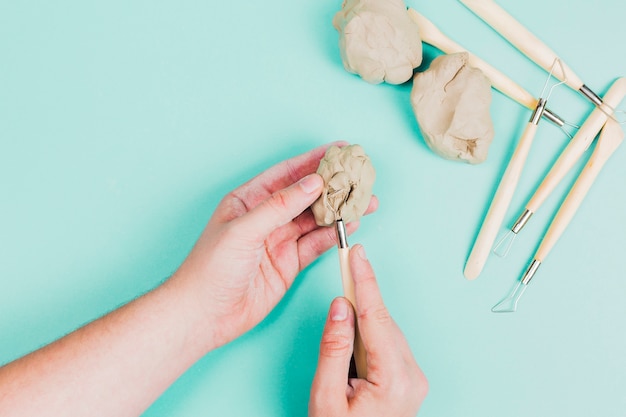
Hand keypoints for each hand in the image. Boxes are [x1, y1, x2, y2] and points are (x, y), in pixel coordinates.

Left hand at [172, 143, 377, 348]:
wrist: (204, 314)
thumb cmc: (211, 268)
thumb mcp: (244, 230)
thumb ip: (279, 206)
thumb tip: (312, 183)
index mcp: (248, 201)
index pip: (286, 174)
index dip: (312, 161)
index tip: (338, 150)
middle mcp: (265, 217)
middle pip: (305, 195)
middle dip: (333, 186)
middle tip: (359, 176)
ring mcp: (279, 240)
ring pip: (315, 219)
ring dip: (339, 211)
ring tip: (366, 201)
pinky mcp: (289, 263)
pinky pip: (316, 244)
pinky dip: (334, 235)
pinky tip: (351, 226)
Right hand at [309, 245, 427, 416]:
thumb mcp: (326, 396)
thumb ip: (334, 348)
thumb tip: (341, 306)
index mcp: (394, 380)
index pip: (377, 318)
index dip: (366, 282)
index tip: (359, 255)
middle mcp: (412, 376)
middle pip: (383, 322)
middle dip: (361, 298)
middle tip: (346, 266)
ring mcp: (414, 379)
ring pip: (386, 331)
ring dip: (363, 319)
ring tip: (342, 317)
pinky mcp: (409, 380)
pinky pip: (388, 344)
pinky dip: (369, 334)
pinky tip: (353, 338)